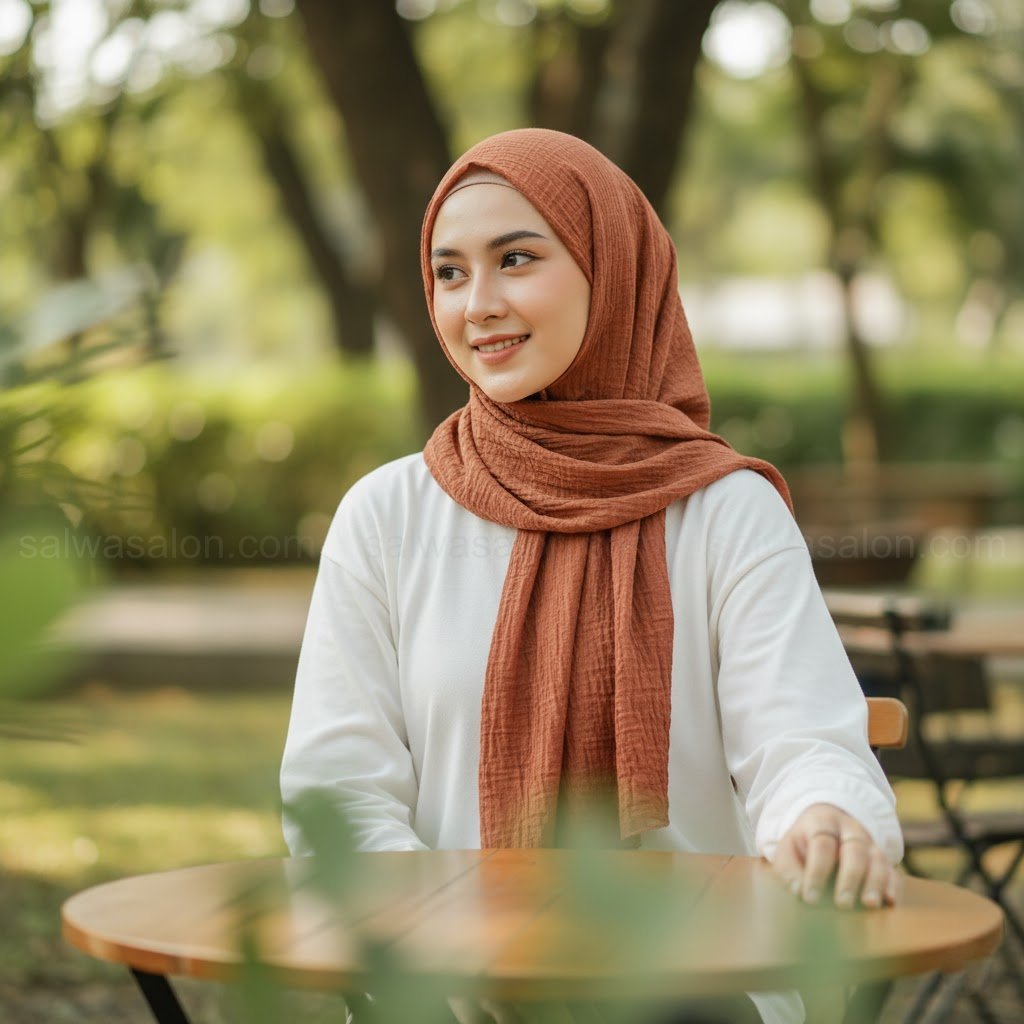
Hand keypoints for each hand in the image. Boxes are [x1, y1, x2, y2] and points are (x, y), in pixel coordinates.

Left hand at [772, 803, 900, 909]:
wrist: (826, 826)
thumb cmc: (802, 845)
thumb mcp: (787, 850)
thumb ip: (788, 870)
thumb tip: (799, 891)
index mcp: (821, 823)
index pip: (821, 845)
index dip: (816, 872)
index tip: (810, 899)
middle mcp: (849, 830)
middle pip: (854, 850)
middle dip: (850, 878)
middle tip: (842, 904)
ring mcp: (869, 844)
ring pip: (878, 859)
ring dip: (875, 883)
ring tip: (869, 905)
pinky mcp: (883, 861)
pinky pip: (893, 871)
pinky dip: (893, 886)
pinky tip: (890, 902)